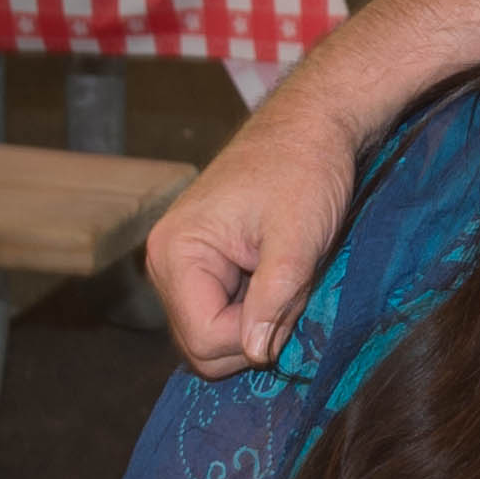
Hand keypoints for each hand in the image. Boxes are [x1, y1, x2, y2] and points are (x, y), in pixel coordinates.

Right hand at [145, 97, 358, 376]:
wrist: (312, 125)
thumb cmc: (305, 169)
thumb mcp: (298, 237)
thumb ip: (274, 298)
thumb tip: (255, 353)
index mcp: (176, 254)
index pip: (204, 337)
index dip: (254, 338)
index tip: (294, 303)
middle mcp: (167, 264)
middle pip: (202, 343)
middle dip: (257, 332)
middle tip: (296, 289)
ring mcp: (183, 266)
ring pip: (216, 331)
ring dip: (261, 319)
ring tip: (291, 277)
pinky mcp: (205, 266)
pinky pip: (225, 311)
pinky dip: (259, 306)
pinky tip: (283, 275)